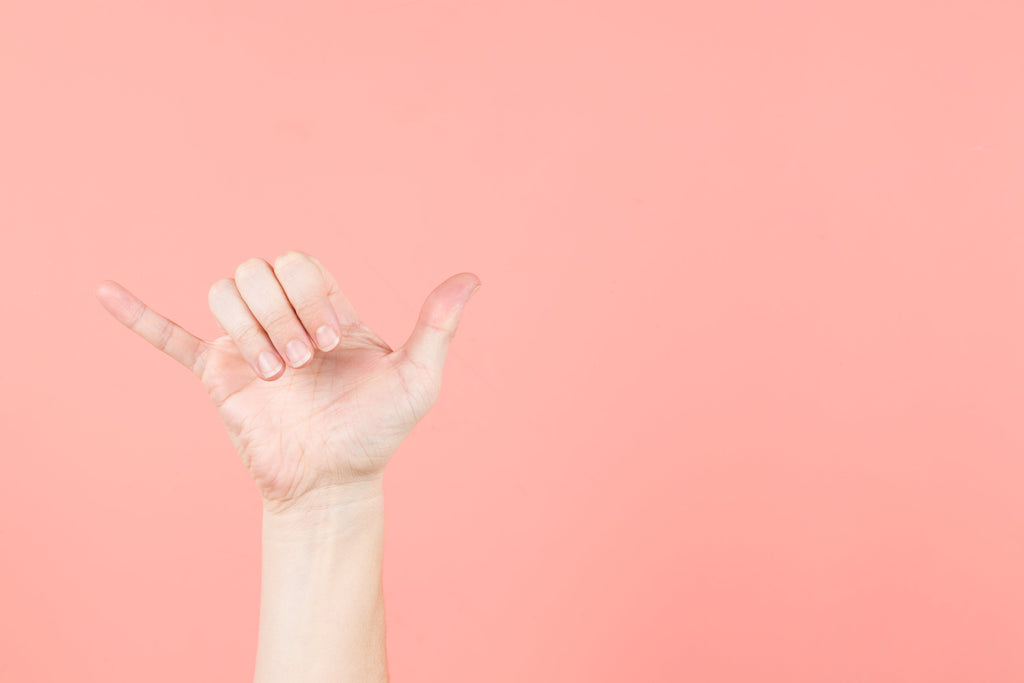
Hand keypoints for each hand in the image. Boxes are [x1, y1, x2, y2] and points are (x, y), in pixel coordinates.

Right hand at [96, 251, 480, 513]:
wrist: (334, 482)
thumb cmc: (378, 431)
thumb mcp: (417, 378)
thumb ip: (437, 326)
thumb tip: (472, 276)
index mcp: (325, 307)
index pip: (301, 263)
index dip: (312, 294)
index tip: (334, 341)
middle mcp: (283, 315)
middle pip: (258, 270)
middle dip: (281, 311)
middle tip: (303, 362)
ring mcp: (246, 342)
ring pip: (223, 291)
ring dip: (249, 328)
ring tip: (276, 375)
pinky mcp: (217, 374)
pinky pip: (171, 339)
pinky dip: (139, 316)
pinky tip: (102, 291)